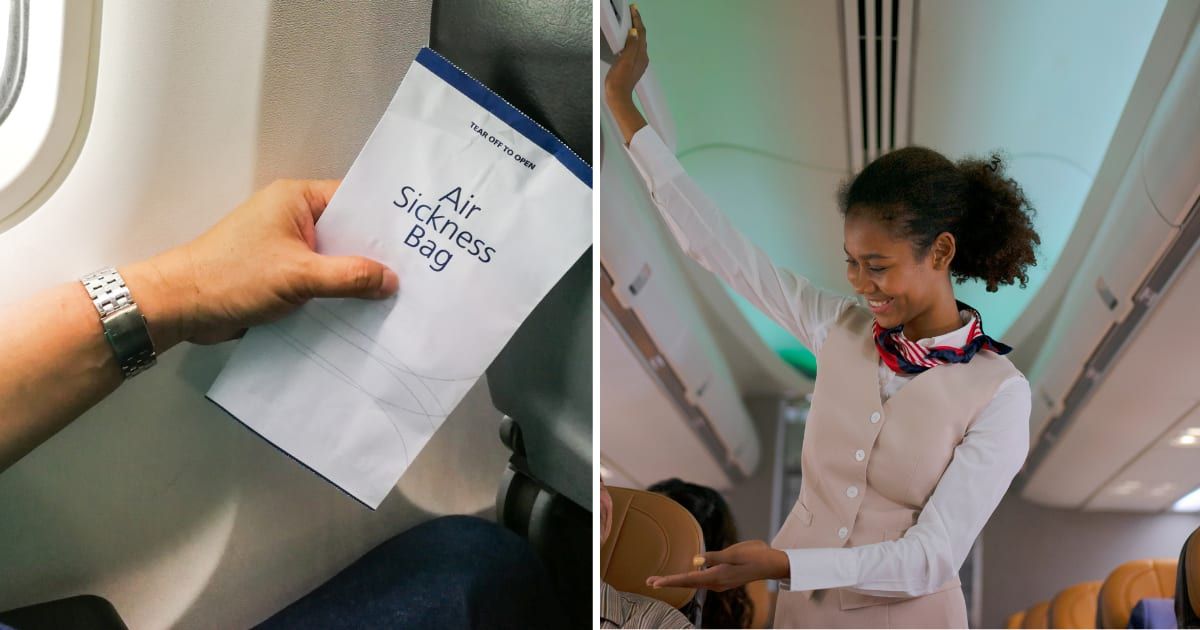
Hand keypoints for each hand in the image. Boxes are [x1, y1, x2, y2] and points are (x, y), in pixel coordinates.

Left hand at [124, 179, 397, 348]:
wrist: (179, 307)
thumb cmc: (230, 277)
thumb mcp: (298, 276)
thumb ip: (349, 277)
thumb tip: (390, 280)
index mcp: (296, 200)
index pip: (353, 200)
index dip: (384, 219)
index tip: (418, 238)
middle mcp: (293, 218)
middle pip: (348, 232)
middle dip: (375, 253)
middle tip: (416, 271)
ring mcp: (287, 247)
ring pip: (335, 259)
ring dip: (356, 278)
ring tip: (397, 294)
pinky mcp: (282, 275)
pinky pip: (320, 280)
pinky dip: (337, 293)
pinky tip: (363, 311)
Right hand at [604, 4, 650, 144]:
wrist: (618, 97)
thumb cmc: (619, 80)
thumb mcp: (624, 60)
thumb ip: (631, 45)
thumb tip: (634, 31)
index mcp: (641, 54)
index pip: (641, 32)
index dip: (637, 19)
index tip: (634, 8)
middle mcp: (642, 57)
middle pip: (641, 36)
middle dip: (637, 23)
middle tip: (632, 12)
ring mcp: (638, 63)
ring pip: (639, 43)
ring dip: (635, 32)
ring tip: (630, 23)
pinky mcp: (632, 67)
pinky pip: (634, 50)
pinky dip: (632, 41)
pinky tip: (626, 42)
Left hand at [645, 540, 789, 591]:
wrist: (772, 563)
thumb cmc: (755, 555)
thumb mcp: (734, 553)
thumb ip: (714, 557)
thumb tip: (695, 560)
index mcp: (717, 576)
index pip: (688, 579)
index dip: (670, 580)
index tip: (655, 582)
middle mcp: (717, 582)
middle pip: (688, 583)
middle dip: (669, 582)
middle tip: (649, 582)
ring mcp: (720, 582)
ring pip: (694, 583)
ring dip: (677, 581)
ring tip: (661, 580)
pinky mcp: (724, 579)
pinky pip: (702, 580)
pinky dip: (689, 579)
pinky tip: (685, 576)